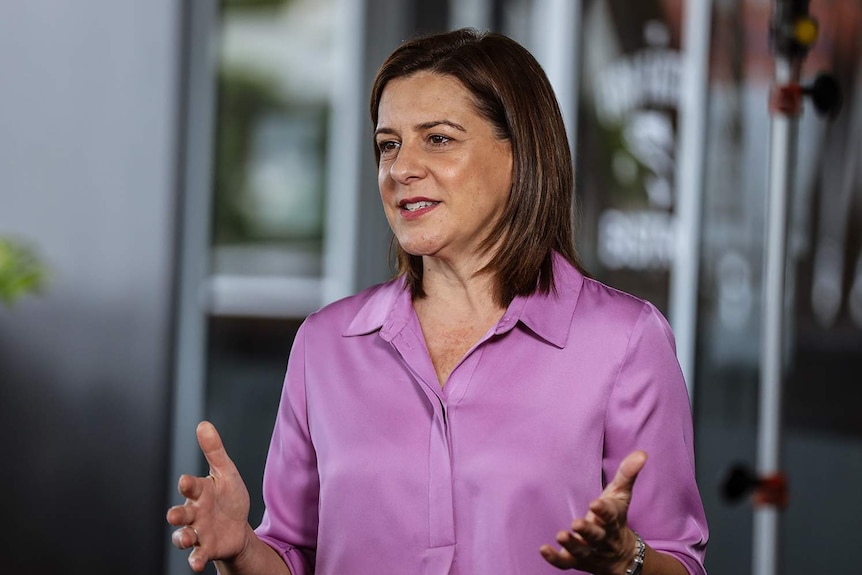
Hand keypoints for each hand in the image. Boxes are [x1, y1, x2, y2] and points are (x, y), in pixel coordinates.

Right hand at [167, 421, 252, 571]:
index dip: (188, 484)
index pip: (190, 486)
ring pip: (183, 536)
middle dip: (176, 515)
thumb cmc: (227, 497)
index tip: (186, 481)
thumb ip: (214, 451)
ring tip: (185, 538)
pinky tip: (196, 564)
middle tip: (173, 515)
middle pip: (180, 514)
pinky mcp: (206, 548)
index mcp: (199, 492)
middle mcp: (194, 512)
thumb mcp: (226, 473)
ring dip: (181, 538)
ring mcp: (198, 531)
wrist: (237, 526)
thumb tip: (203, 424)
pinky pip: (197, 555)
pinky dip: (195, 559)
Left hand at [540, 450, 646, 573]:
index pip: (610, 515)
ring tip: (561, 535)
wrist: (622, 556)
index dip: (604, 510)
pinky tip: (543, 549)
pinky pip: (565, 563)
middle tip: (576, 524)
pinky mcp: (576, 561)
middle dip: (587, 531)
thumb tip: (641, 453)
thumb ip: (627, 474)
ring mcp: (589, 551)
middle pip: (596, 536)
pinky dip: (555, 559)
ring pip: (581, 551)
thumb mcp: (621, 495)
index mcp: (613, 520)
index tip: (596, 504)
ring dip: (571, 545)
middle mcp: (602, 538)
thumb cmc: (616, 518)